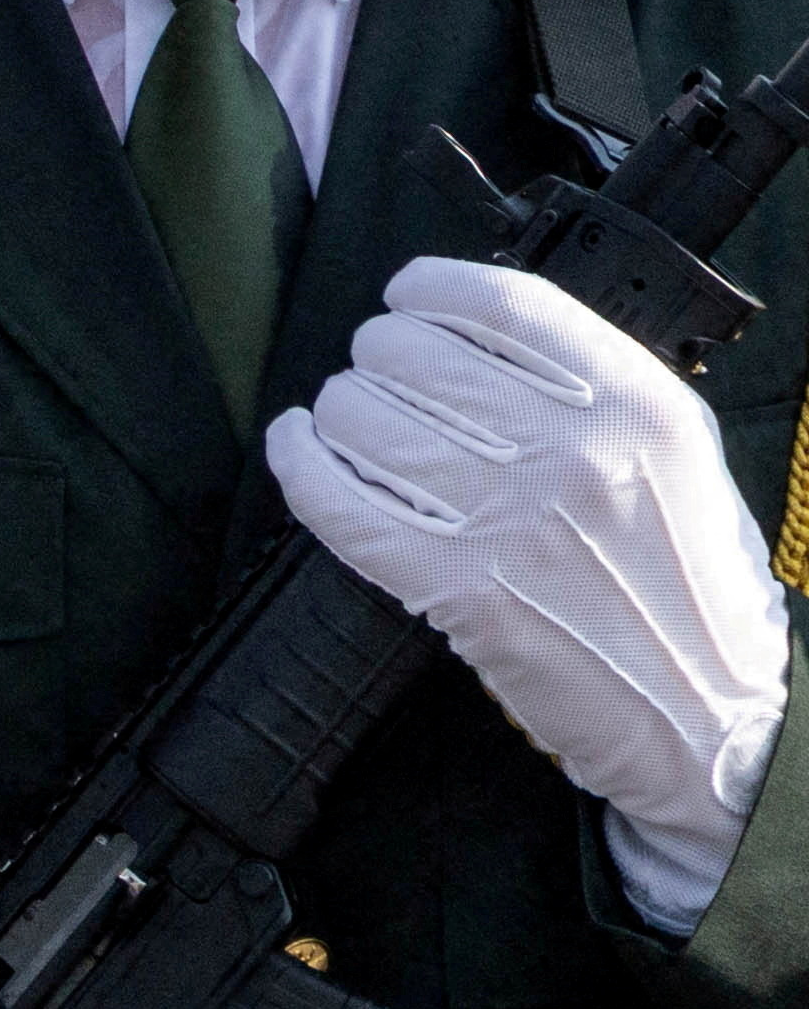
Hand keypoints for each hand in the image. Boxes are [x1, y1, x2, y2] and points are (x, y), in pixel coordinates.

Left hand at [269, 255, 789, 935]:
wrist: (710, 720)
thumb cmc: (687, 583)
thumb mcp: (677, 460)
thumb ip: (593, 386)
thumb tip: (480, 326)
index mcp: (636, 410)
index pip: (499, 302)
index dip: (430, 288)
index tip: (408, 298)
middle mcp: (571, 452)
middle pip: (409, 348)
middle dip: (383, 357)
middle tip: (392, 383)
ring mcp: (509, 518)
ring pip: (359, 411)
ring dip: (344, 412)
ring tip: (362, 427)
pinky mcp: (455, 585)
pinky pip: (330, 495)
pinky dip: (297, 460)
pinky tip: (301, 446)